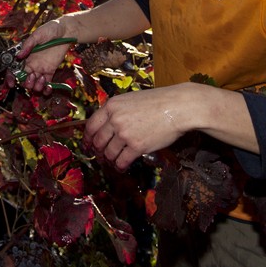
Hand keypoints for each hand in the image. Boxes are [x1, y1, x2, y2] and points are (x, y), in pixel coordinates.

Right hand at [12, 18, 72, 92]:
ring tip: (41, 78)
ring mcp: (41, 68)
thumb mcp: (37, 35)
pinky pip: (46, 84)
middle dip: (25, 82)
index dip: (11, 78)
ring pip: (34, 84)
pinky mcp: (50, 71)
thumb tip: (18, 55)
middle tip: (32, 76)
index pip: (14, 69)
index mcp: (25, 56)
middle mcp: (31, 64)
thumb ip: (28, 45)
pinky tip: (49, 87)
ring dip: (36, 86)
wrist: (66, 31)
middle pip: (23, 80)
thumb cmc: (50, 29)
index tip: (12, 83)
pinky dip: (46, 90)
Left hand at [84, 85, 201, 170]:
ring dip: (110, 160)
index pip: (91, 125)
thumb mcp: (131, 99)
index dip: (88, 137)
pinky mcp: (136, 147)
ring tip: (114, 162)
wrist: (178, 107)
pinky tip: (122, 167)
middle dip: (98, 151)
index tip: (88, 144)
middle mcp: (115, 119)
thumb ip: (118, 110)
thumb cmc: (158, 101)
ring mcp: (125, 134)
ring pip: (109, 153)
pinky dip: (120, 166)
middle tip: (101, 156)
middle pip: (98, 141)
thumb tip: (108, 124)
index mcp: (112, 106)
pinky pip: (121, 161)